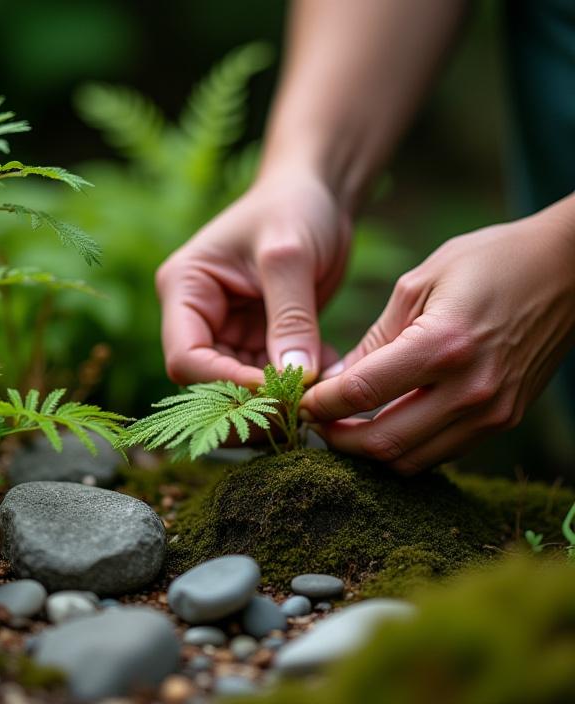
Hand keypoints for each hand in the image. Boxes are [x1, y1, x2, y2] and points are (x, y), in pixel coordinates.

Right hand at [157, 170, 350, 386]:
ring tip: (320, 389)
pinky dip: (298, 381)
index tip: (275, 389)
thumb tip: (296, 378)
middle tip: (299, 405)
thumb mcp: (290, 256)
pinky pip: (270, 375)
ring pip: (241, 386)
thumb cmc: (294, 207)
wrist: (317, 194)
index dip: (225, 382)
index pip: (186, 357)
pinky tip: (330, 369)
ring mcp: (227, 329)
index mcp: (185, 288)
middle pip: (208, 380)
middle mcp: (198, 315)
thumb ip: (291, 317)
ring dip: (278, 395)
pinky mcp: (257, 337)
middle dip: (251, 398)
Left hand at [300, 204, 574, 473]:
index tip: (301, 401)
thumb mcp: (420, 283)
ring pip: (412, 460)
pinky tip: (385, 426)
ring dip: (369, 452)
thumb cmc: (490, 261)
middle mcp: (470, 390)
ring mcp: (491, 412)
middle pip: (384, 442)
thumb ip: (377, 339)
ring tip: (344, 428)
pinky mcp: (503, 420)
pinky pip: (440, 452)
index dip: (321, 404)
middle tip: (314, 423)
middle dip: (338, 439)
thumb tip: (339, 380)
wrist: (567, 270)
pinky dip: (405, 448)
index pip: (363, 392)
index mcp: (443, 344)